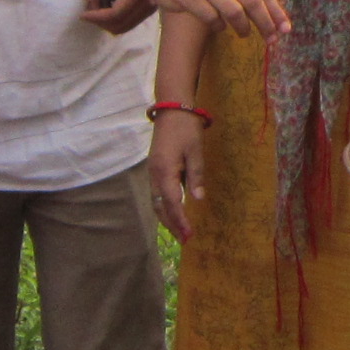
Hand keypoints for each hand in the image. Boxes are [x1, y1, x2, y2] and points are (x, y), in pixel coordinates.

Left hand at [79, 0, 157, 37]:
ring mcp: (151, 7)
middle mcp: (148, 2)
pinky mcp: (150, 8)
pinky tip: (108, 3)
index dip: (97, 17)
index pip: (115, 14)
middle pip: (121, 25)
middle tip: (89, 9)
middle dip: (101, 22)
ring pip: (126, 26)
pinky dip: (116, 19)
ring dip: (108, 21)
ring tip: (98, 4)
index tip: (82, 15)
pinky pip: (130, 21)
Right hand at [137, 0, 287, 38]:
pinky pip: (212, 18)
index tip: (285, 30)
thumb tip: (273, 15)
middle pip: (253, 2)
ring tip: (244, 34)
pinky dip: (219, 26)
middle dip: (265, 24)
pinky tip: (218, 26)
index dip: (276, 12)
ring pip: (234, 12)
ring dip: (243, 28)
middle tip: (271, 39)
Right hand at [149, 108, 205, 242]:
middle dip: (172, 225)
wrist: (171, 109)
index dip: (180, 221)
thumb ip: (195, 177)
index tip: (189, 236)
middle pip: (161, 207)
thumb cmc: (186, 129)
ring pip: (156, 202)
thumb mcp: (196, 152)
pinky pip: (157, 194)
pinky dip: (164, 206)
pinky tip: (173, 212)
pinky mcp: (154, 169)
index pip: (172, 203)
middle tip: (185, 240)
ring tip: (179, 231)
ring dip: (167, 218)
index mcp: (164, 172)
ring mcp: (152, 172)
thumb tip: (197, 200)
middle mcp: (154, 175)